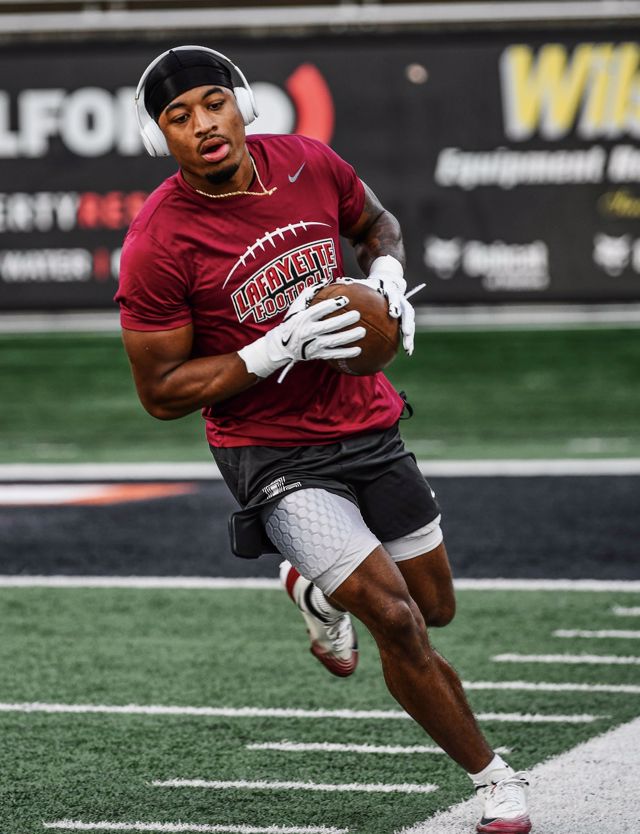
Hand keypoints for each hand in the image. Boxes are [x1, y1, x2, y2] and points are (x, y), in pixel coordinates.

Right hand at [238, 295, 364, 379]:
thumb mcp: (296, 306)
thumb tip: (325, 280)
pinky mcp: (318, 355)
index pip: (318, 310)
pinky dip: (346, 353)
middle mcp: (308, 331)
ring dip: (348, 337)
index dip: (332, 305)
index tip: (345, 299)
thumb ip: (309, 292)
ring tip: (362, 331)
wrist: (283, 346)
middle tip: (357, 315)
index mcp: (303, 318)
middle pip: (328, 326)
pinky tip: (358, 350)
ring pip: (333, 341)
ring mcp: (313, 344)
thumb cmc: (293, 321)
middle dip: (343, 321)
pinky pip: (334, 354)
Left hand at [340, 256, 420, 355]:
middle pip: (408, 311)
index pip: (394, 296)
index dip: (395, 304)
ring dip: (410, 336)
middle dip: (407, 323)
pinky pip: (408, 329)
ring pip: (410, 322)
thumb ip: (354, 283)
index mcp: (391, 291)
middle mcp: (401, 300)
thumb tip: (338, 282)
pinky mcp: (406, 317)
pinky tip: (407, 352)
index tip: (393, 313)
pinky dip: (408, 340)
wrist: (388, 280)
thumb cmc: (373, 284)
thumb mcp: (365, 282)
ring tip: (407, 349)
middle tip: (406, 332)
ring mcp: (405, 309)